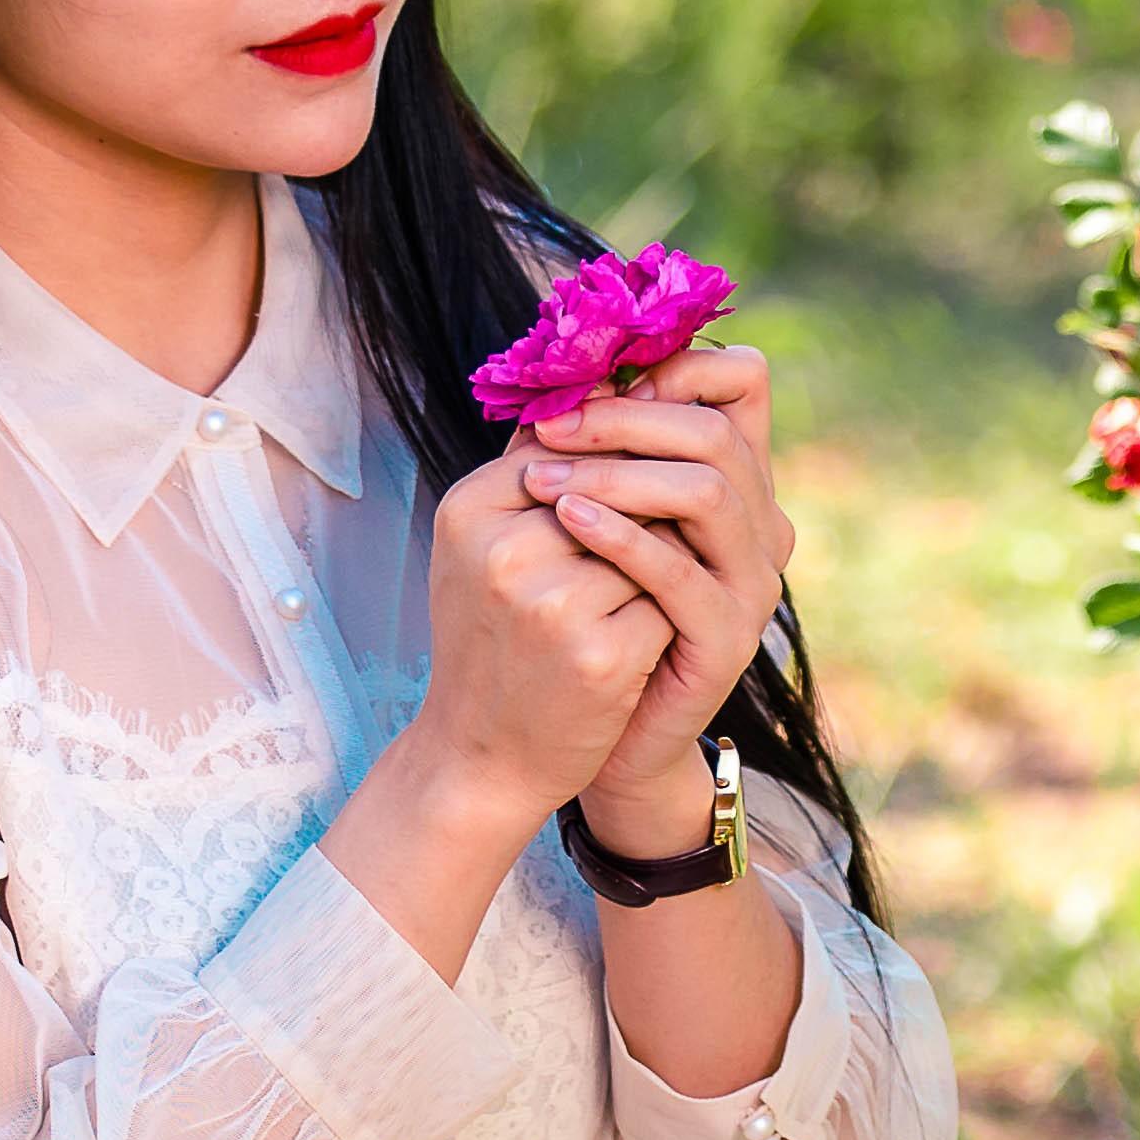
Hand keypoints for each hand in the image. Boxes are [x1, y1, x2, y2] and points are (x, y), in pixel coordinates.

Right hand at [401, 447, 675, 842]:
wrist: (482, 757)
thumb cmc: (492, 640)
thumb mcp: (485, 547)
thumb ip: (534, 469)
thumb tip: (603, 382)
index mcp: (469, 508)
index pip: (575, 445)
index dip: (615, 467)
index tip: (628, 492)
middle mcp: (503, 549)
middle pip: (621, 487)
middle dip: (646, 513)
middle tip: (646, 549)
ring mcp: (551, 603)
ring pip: (655, 540)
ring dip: (663, 563)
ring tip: (638, 596)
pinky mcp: (599, 654)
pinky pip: (669, 600)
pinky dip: (667, 616)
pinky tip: (641, 643)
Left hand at [516, 343, 791, 835]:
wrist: (587, 729)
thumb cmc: (580, 613)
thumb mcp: (589, 516)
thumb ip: (594, 449)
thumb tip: (557, 370)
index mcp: (738, 481)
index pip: (744, 382)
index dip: (677, 364)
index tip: (594, 380)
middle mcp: (761, 524)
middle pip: (716, 431)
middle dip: (624, 418)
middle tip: (549, 428)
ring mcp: (753, 583)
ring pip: (708, 489)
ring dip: (619, 470)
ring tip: (542, 477)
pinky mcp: (729, 638)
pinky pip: (681, 571)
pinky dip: (621, 535)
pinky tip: (566, 518)